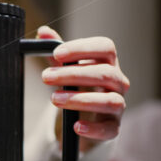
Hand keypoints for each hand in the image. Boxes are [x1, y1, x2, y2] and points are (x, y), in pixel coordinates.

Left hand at [37, 26, 129, 151]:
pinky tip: (75, 126)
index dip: (82, 49)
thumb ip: (55, 50)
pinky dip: (93, 128)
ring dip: (80, 99)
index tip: (57, 54)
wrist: (81, 116)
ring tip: (54, 99)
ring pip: (109, 100)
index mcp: (107, 62)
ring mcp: (118, 105)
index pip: (105, 47)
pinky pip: (109, 129)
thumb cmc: (76, 85)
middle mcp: (118, 81)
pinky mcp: (113, 127)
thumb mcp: (64, 67)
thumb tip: (43, 31)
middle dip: (72, 74)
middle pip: (104, 73)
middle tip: (45, 77)